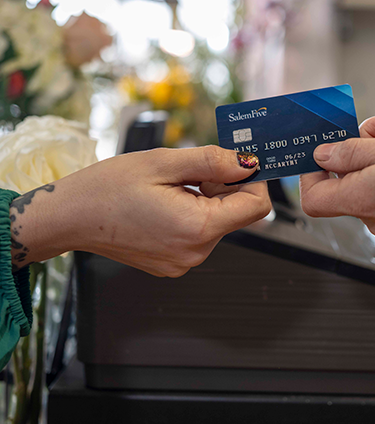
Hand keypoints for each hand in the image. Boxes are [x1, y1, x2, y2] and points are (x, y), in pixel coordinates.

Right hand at [10, 147, 270, 276]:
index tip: (238, 161)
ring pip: (218, 221)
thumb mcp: (164, 162)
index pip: (257, 207)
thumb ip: (212, 161)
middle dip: (225, 186)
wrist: (69, 217)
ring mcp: (184, 262)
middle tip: (192, 170)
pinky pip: (199, 233)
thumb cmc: (107, 188)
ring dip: (207, 198)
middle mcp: (196, 253)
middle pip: (238, 214)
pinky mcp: (174, 263)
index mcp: (197, 229)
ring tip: (172, 187)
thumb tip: (248, 162)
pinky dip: (194, 213)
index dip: (254, 180)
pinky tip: (166, 202)